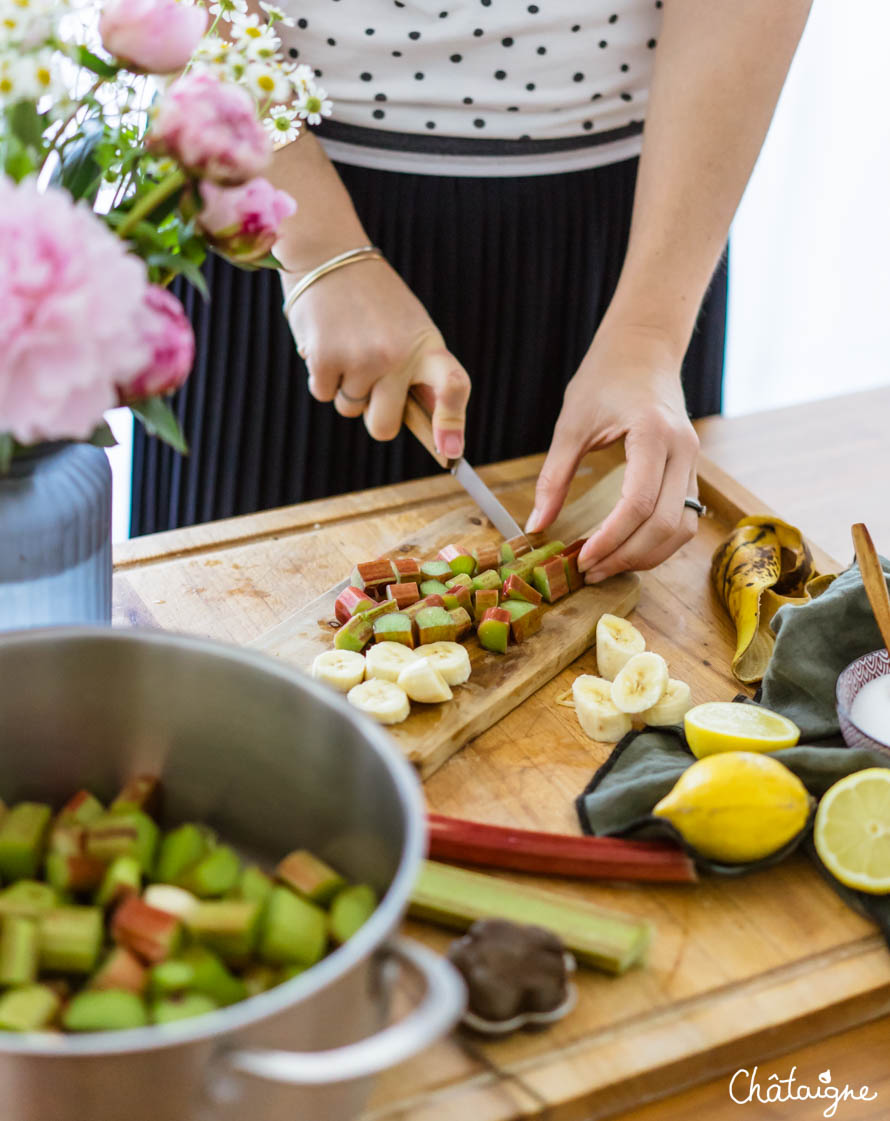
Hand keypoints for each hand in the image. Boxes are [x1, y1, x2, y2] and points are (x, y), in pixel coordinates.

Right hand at [285, 256, 469, 459]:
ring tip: (345, 342)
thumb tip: (436, 432)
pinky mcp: (326, 358)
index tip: (449, 451)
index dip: (452, 423)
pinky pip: (323, 394)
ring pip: (349, 408)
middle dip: (373, 416)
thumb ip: (418, 372)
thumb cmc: (372, 299)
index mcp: (427, 344)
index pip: (453, 385)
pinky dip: (320, 375)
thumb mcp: (408, 326)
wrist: (329, 252)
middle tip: (368, 384)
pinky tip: (325, 340)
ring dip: (343, 386)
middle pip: (384, 426)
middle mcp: (398, 355)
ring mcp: (362, 358)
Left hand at [526, 322, 700, 581]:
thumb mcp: (570, 425)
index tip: (582, 558)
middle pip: (666, 524)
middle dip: (628, 555)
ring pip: (682, 528)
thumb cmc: (605, 378)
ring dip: (647, 556)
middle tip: (590, 570)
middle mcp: (683, 450)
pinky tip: (627, 549)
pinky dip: (659, 542)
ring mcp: (693, 462)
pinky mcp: (691, 471)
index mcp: (652, 434)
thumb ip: (553, 478)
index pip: (639, 503)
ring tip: (607, 566)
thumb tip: (535, 525)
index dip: (611, 539)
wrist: (643, 348)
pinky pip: (683, 518)